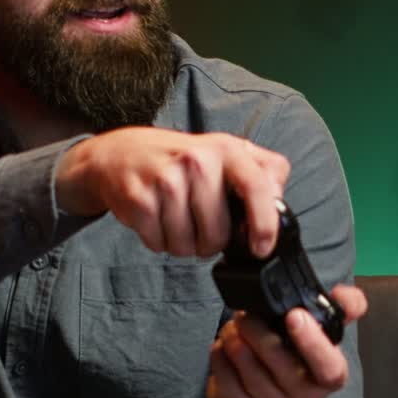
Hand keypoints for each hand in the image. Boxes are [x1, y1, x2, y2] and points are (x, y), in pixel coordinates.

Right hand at [55, 127, 289, 256]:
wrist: (118, 153)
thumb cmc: (179, 159)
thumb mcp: (225, 152)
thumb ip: (263, 171)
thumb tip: (279, 202)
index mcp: (225, 148)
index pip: (256, 186)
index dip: (264, 224)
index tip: (261, 248)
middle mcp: (196, 161)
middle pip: (217, 234)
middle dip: (210, 242)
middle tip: (199, 224)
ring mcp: (165, 180)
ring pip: (186, 246)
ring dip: (182, 244)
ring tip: (175, 220)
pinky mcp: (139, 199)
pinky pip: (160, 244)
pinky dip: (159, 241)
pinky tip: (156, 220)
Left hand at [207, 283, 367, 397]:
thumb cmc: (295, 362)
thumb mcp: (322, 336)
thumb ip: (340, 310)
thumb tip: (345, 294)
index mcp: (329, 376)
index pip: (329, 366)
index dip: (312, 341)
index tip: (294, 316)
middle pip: (274, 353)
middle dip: (254, 324)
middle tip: (247, 315)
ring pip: (243, 356)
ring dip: (233, 334)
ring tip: (236, 330)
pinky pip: (220, 367)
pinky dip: (218, 350)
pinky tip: (226, 350)